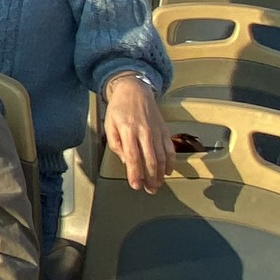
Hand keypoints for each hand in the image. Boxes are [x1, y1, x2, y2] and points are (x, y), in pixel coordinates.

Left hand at [102, 76, 173, 194]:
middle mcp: (144, 132)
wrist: (134, 90)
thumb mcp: (109, 125)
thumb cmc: (119, 108)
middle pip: (150, 160)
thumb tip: (125, 161)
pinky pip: (170, 149)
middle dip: (150, 178)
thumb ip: (115, 144)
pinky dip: (171, 162)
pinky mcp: (165, 130)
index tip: (136, 185)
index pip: (133, 157)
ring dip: (160, 174)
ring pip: (162, 157)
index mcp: (128, 131)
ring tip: (157, 185)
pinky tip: (167, 171)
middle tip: (149, 190)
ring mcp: (156, 131)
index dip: (135, 174)